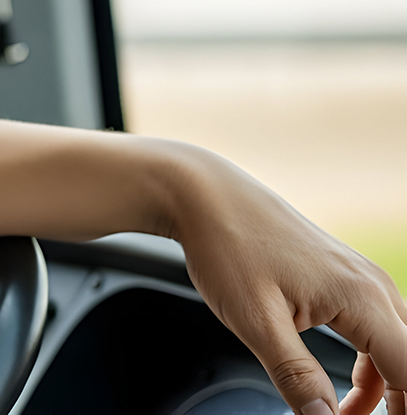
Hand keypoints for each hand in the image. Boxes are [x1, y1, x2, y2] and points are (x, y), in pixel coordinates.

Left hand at [160, 142, 406, 414]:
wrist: (204, 197)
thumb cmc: (226, 247)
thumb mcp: (255, 322)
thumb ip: (295, 375)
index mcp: (362, 298)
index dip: (401, 409)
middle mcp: (373, 286)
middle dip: (395, 403)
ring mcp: (361, 279)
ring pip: (393, 349)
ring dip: (379, 389)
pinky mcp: (344, 278)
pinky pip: (373, 330)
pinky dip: (365, 365)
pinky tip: (339, 388)